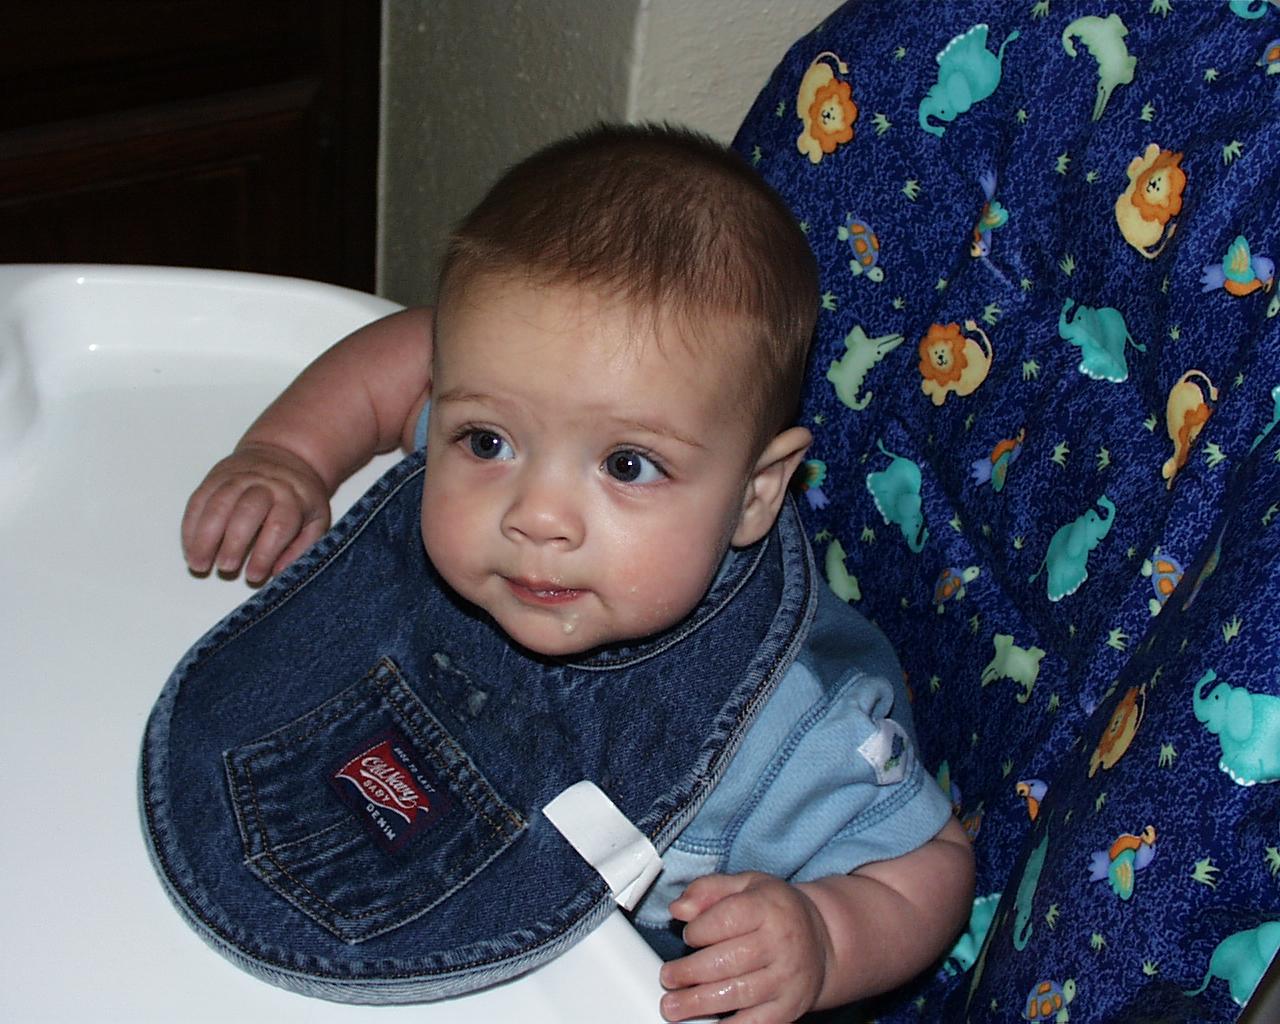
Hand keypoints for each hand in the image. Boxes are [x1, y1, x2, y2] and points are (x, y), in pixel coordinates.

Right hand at [181, 442, 330, 583]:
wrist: (285, 454)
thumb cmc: (300, 497)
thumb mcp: (316, 520)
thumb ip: (302, 547)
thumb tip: (279, 573)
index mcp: (292, 498)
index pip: (279, 526)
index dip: (264, 554)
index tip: (253, 576)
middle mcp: (264, 485)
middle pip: (246, 512)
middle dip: (233, 543)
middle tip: (225, 568)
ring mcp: (238, 477)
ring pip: (217, 504)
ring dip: (204, 536)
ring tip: (198, 563)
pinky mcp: (215, 476)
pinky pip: (198, 499)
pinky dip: (191, 525)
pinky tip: (189, 547)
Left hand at [658, 872, 830, 1023]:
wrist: (822, 941)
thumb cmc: (776, 911)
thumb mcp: (747, 885)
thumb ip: (709, 890)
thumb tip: (679, 909)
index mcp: (769, 907)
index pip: (725, 920)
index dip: (698, 930)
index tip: (688, 936)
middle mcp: (782, 943)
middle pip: (727, 961)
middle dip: (689, 973)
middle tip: (668, 978)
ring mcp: (787, 979)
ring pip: (737, 994)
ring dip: (698, 1003)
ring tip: (673, 1007)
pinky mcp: (788, 1008)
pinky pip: (754, 1023)